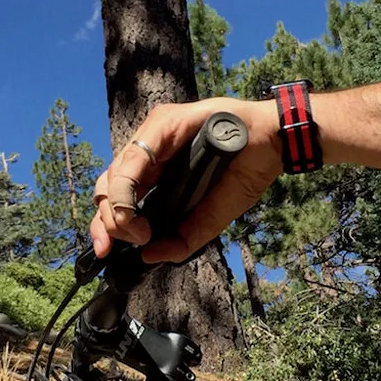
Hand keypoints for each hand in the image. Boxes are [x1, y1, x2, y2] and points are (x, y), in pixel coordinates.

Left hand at [90, 98, 282, 262]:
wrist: (275, 142)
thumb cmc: (247, 170)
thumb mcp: (213, 214)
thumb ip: (185, 236)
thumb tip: (150, 256)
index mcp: (159, 169)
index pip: (118, 196)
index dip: (106, 224)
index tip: (108, 253)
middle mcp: (151, 150)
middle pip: (108, 186)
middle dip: (104, 221)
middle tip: (118, 247)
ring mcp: (155, 134)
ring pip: (115, 174)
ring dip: (115, 209)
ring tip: (135, 233)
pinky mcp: (164, 124)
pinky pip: (134, 158)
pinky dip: (126, 188)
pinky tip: (132, 212)